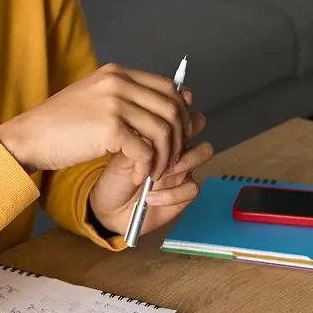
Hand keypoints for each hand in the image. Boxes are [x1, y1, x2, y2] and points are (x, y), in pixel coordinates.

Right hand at [0, 63, 187, 181]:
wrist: (29, 136)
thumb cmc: (60, 123)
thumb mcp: (94, 98)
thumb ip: (126, 97)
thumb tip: (165, 104)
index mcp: (116, 73)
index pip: (167, 88)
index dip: (180, 113)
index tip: (178, 134)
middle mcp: (118, 83)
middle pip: (171, 108)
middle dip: (178, 137)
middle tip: (173, 158)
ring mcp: (115, 103)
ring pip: (163, 131)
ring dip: (165, 157)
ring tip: (155, 172)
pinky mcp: (110, 128)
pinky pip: (145, 151)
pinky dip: (147, 167)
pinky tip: (139, 175)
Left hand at [88, 111, 213, 237]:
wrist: (108, 207)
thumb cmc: (114, 177)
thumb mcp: (121, 149)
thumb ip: (139, 131)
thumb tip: (150, 113)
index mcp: (160, 132)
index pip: (178, 109)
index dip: (178, 105)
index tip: (167, 107)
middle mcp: (175, 147)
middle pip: (198, 124)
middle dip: (182, 130)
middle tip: (161, 145)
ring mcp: (182, 169)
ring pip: (203, 151)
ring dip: (182, 160)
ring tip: (156, 173)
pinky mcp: (183, 193)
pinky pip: (193, 187)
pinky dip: (171, 193)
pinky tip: (150, 196)